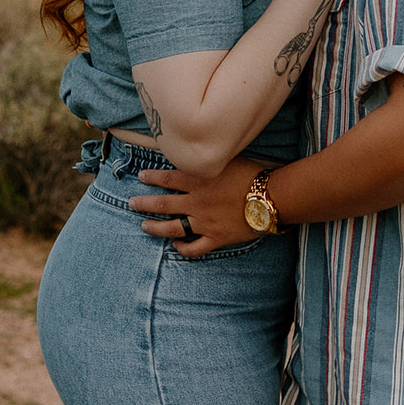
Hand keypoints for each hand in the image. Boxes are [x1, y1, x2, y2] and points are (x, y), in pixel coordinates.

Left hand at [130, 156, 264, 257]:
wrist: (272, 197)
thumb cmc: (253, 174)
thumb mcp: (229, 159)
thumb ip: (210, 161)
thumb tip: (198, 155)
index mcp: (199, 180)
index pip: (167, 179)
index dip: (151, 178)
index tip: (140, 177)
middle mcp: (197, 202)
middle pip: (163, 204)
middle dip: (144, 204)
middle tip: (131, 203)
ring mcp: (204, 222)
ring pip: (173, 228)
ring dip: (155, 227)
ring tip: (144, 225)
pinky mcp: (216, 237)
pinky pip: (194, 247)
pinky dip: (183, 249)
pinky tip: (176, 247)